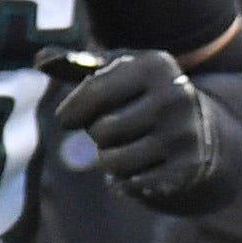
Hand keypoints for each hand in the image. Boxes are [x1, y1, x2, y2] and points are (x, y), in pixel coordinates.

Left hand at [51, 50, 225, 208]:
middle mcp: (174, 96)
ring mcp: (184, 133)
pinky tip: (134, 168)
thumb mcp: (117, 71)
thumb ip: (77, 65)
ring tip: (119, 149)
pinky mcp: (187, 167)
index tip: (67, 119)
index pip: (95, 91)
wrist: (201, 125)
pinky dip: (124, 181)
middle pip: (102, 130)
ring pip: (114, 161)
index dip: (71, 111)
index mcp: (155, 65)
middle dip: (97, 135)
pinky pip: (132, 183)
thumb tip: (40, 59)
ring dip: (107, 160)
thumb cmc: (142, 93)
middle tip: (110, 131)